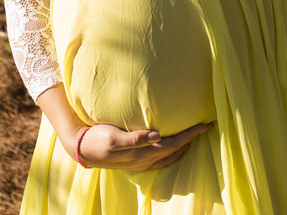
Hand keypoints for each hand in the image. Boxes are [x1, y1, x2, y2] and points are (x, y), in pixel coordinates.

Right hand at [77, 121, 211, 170]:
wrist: (81, 149)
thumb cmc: (96, 138)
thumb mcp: (113, 136)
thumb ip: (135, 138)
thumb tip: (157, 135)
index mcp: (141, 152)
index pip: (172, 143)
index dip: (189, 135)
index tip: (204, 125)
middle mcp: (143, 159)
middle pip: (173, 150)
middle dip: (191, 139)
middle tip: (206, 127)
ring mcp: (139, 162)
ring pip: (167, 158)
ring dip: (182, 149)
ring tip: (192, 140)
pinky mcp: (134, 161)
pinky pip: (159, 160)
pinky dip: (170, 155)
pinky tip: (171, 149)